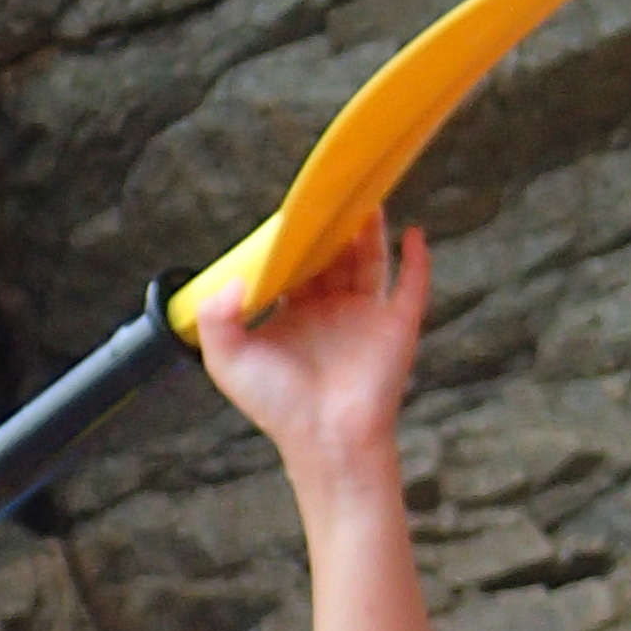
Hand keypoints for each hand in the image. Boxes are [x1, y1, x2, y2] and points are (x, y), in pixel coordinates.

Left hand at [192, 214, 431, 491]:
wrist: (326, 439)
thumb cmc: (277, 406)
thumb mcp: (226, 359)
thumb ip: (214, 315)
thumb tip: (233, 278)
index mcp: (297, 312)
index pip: (297, 263)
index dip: (294, 237)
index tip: (292, 211)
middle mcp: (334, 310)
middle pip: (335, 254)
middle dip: (332, 224)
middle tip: (330, 191)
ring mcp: (368, 318)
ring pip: (371, 260)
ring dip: (370, 230)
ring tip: (365, 197)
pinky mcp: (397, 328)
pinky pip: (412, 287)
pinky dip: (417, 261)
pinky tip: (413, 233)